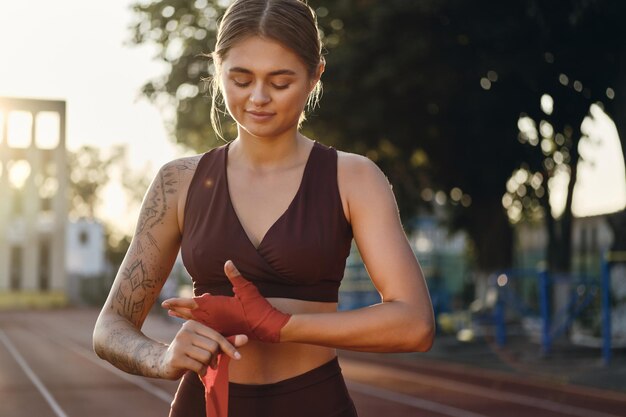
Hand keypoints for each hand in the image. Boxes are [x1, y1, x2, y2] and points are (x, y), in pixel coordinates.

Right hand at [157, 320, 246, 379]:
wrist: (165, 362)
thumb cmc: (191, 351)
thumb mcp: (206, 343)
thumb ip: (225, 341)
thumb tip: (246, 338)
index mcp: (193, 324)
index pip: (217, 336)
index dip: (229, 347)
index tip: (239, 357)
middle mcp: (185, 331)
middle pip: (213, 347)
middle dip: (215, 358)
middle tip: (211, 363)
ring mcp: (179, 344)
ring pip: (206, 357)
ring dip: (207, 365)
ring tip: (202, 365)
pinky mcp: (176, 357)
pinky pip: (198, 366)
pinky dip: (201, 371)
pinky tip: (197, 370)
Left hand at [163, 260, 290, 342]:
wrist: (268, 327)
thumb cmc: (257, 307)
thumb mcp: (247, 289)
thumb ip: (235, 276)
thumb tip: (227, 262)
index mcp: (217, 307)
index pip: (192, 304)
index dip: (178, 302)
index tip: (165, 302)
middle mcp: (214, 318)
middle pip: (191, 313)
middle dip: (178, 309)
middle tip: (165, 306)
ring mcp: (218, 326)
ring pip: (197, 321)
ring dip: (185, 316)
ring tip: (175, 314)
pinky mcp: (224, 331)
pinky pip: (206, 327)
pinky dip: (197, 323)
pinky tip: (194, 322)